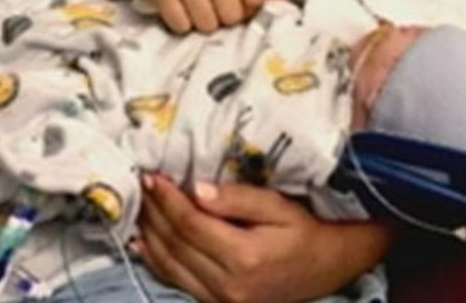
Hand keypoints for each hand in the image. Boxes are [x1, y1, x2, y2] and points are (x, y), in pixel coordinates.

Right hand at [104, 0, 288, 33]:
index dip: (246, 10)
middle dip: (221, 19)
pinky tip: (175, 7)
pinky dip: (179, 23)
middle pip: (232, 16)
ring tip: (190, 5)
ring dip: (199, 22)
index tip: (232, 6)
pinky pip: (181, 25)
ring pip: (208, 24)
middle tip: (207, 5)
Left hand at [135, 174, 391, 302]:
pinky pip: (177, 282)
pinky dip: (156, 261)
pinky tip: (143, 242)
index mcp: (243, 258)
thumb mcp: (277, 207)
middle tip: (139, 183)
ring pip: (170, 266)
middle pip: (175, 245)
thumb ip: (237, 198)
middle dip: (154, 211)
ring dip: (149, 234)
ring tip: (138, 205)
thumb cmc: (304, 231)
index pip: (190, 224)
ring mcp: (221, 301)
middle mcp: (228, 286)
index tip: (152, 175)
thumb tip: (197, 189)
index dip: (167, 199)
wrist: (326, 268)